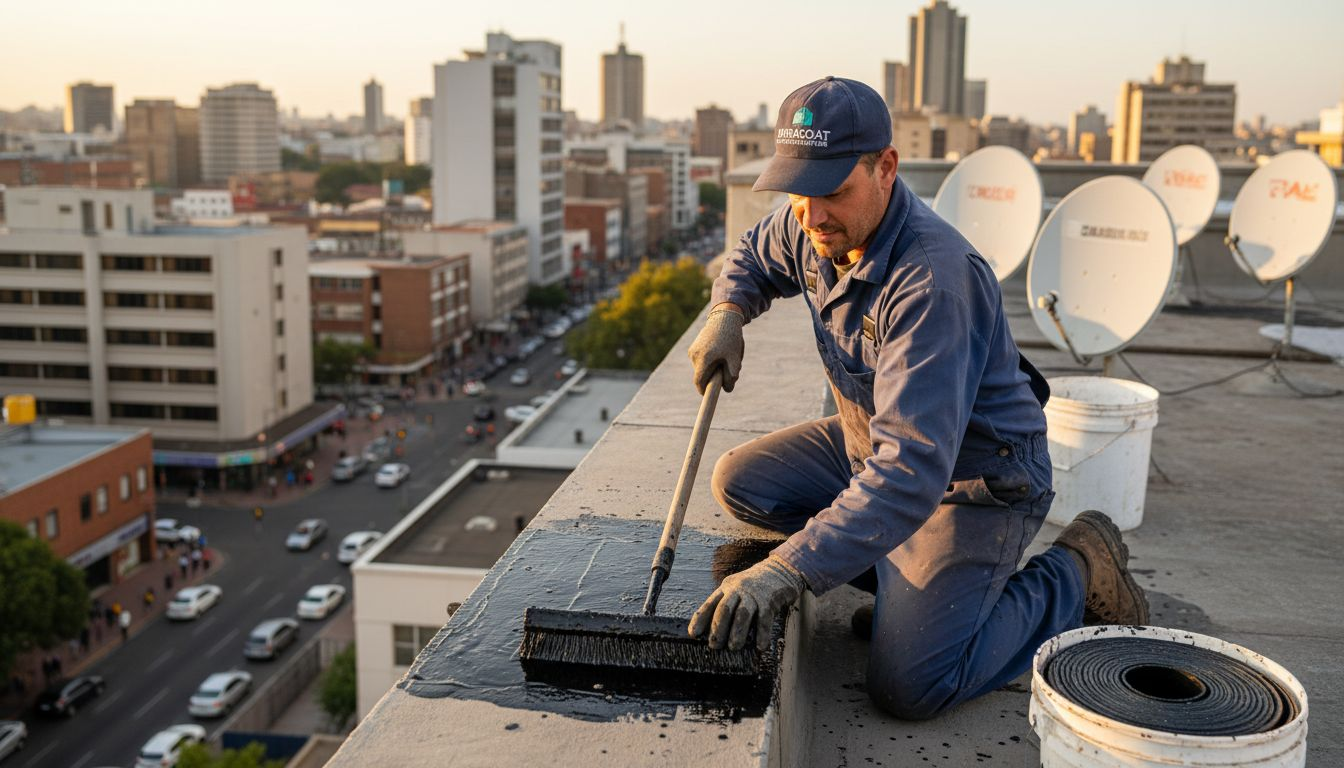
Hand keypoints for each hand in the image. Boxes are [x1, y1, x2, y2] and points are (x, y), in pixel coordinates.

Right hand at [687, 306, 744, 393]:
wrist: (724, 317)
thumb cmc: (731, 338)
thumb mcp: (735, 358)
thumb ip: (732, 376)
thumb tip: (727, 389)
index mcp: (704, 359)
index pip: (699, 382)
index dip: (704, 391)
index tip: (708, 395)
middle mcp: (694, 355)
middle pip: (701, 375)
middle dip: (712, 376)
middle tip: (727, 369)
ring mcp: (693, 350)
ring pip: (701, 367)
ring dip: (712, 367)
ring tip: (725, 355)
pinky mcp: (694, 346)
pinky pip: (701, 360)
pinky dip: (709, 360)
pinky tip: (720, 350)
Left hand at [688, 556, 805, 650]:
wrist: (780, 570)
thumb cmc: (754, 586)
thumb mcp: (736, 588)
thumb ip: (726, 603)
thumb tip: (714, 630)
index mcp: (727, 587)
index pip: (710, 603)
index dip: (701, 619)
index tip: (693, 634)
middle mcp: (738, 589)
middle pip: (725, 609)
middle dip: (718, 628)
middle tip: (714, 645)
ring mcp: (754, 594)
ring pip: (743, 614)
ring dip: (737, 632)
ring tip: (734, 647)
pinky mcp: (770, 600)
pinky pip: (764, 619)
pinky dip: (762, 633)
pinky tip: (760, 646)